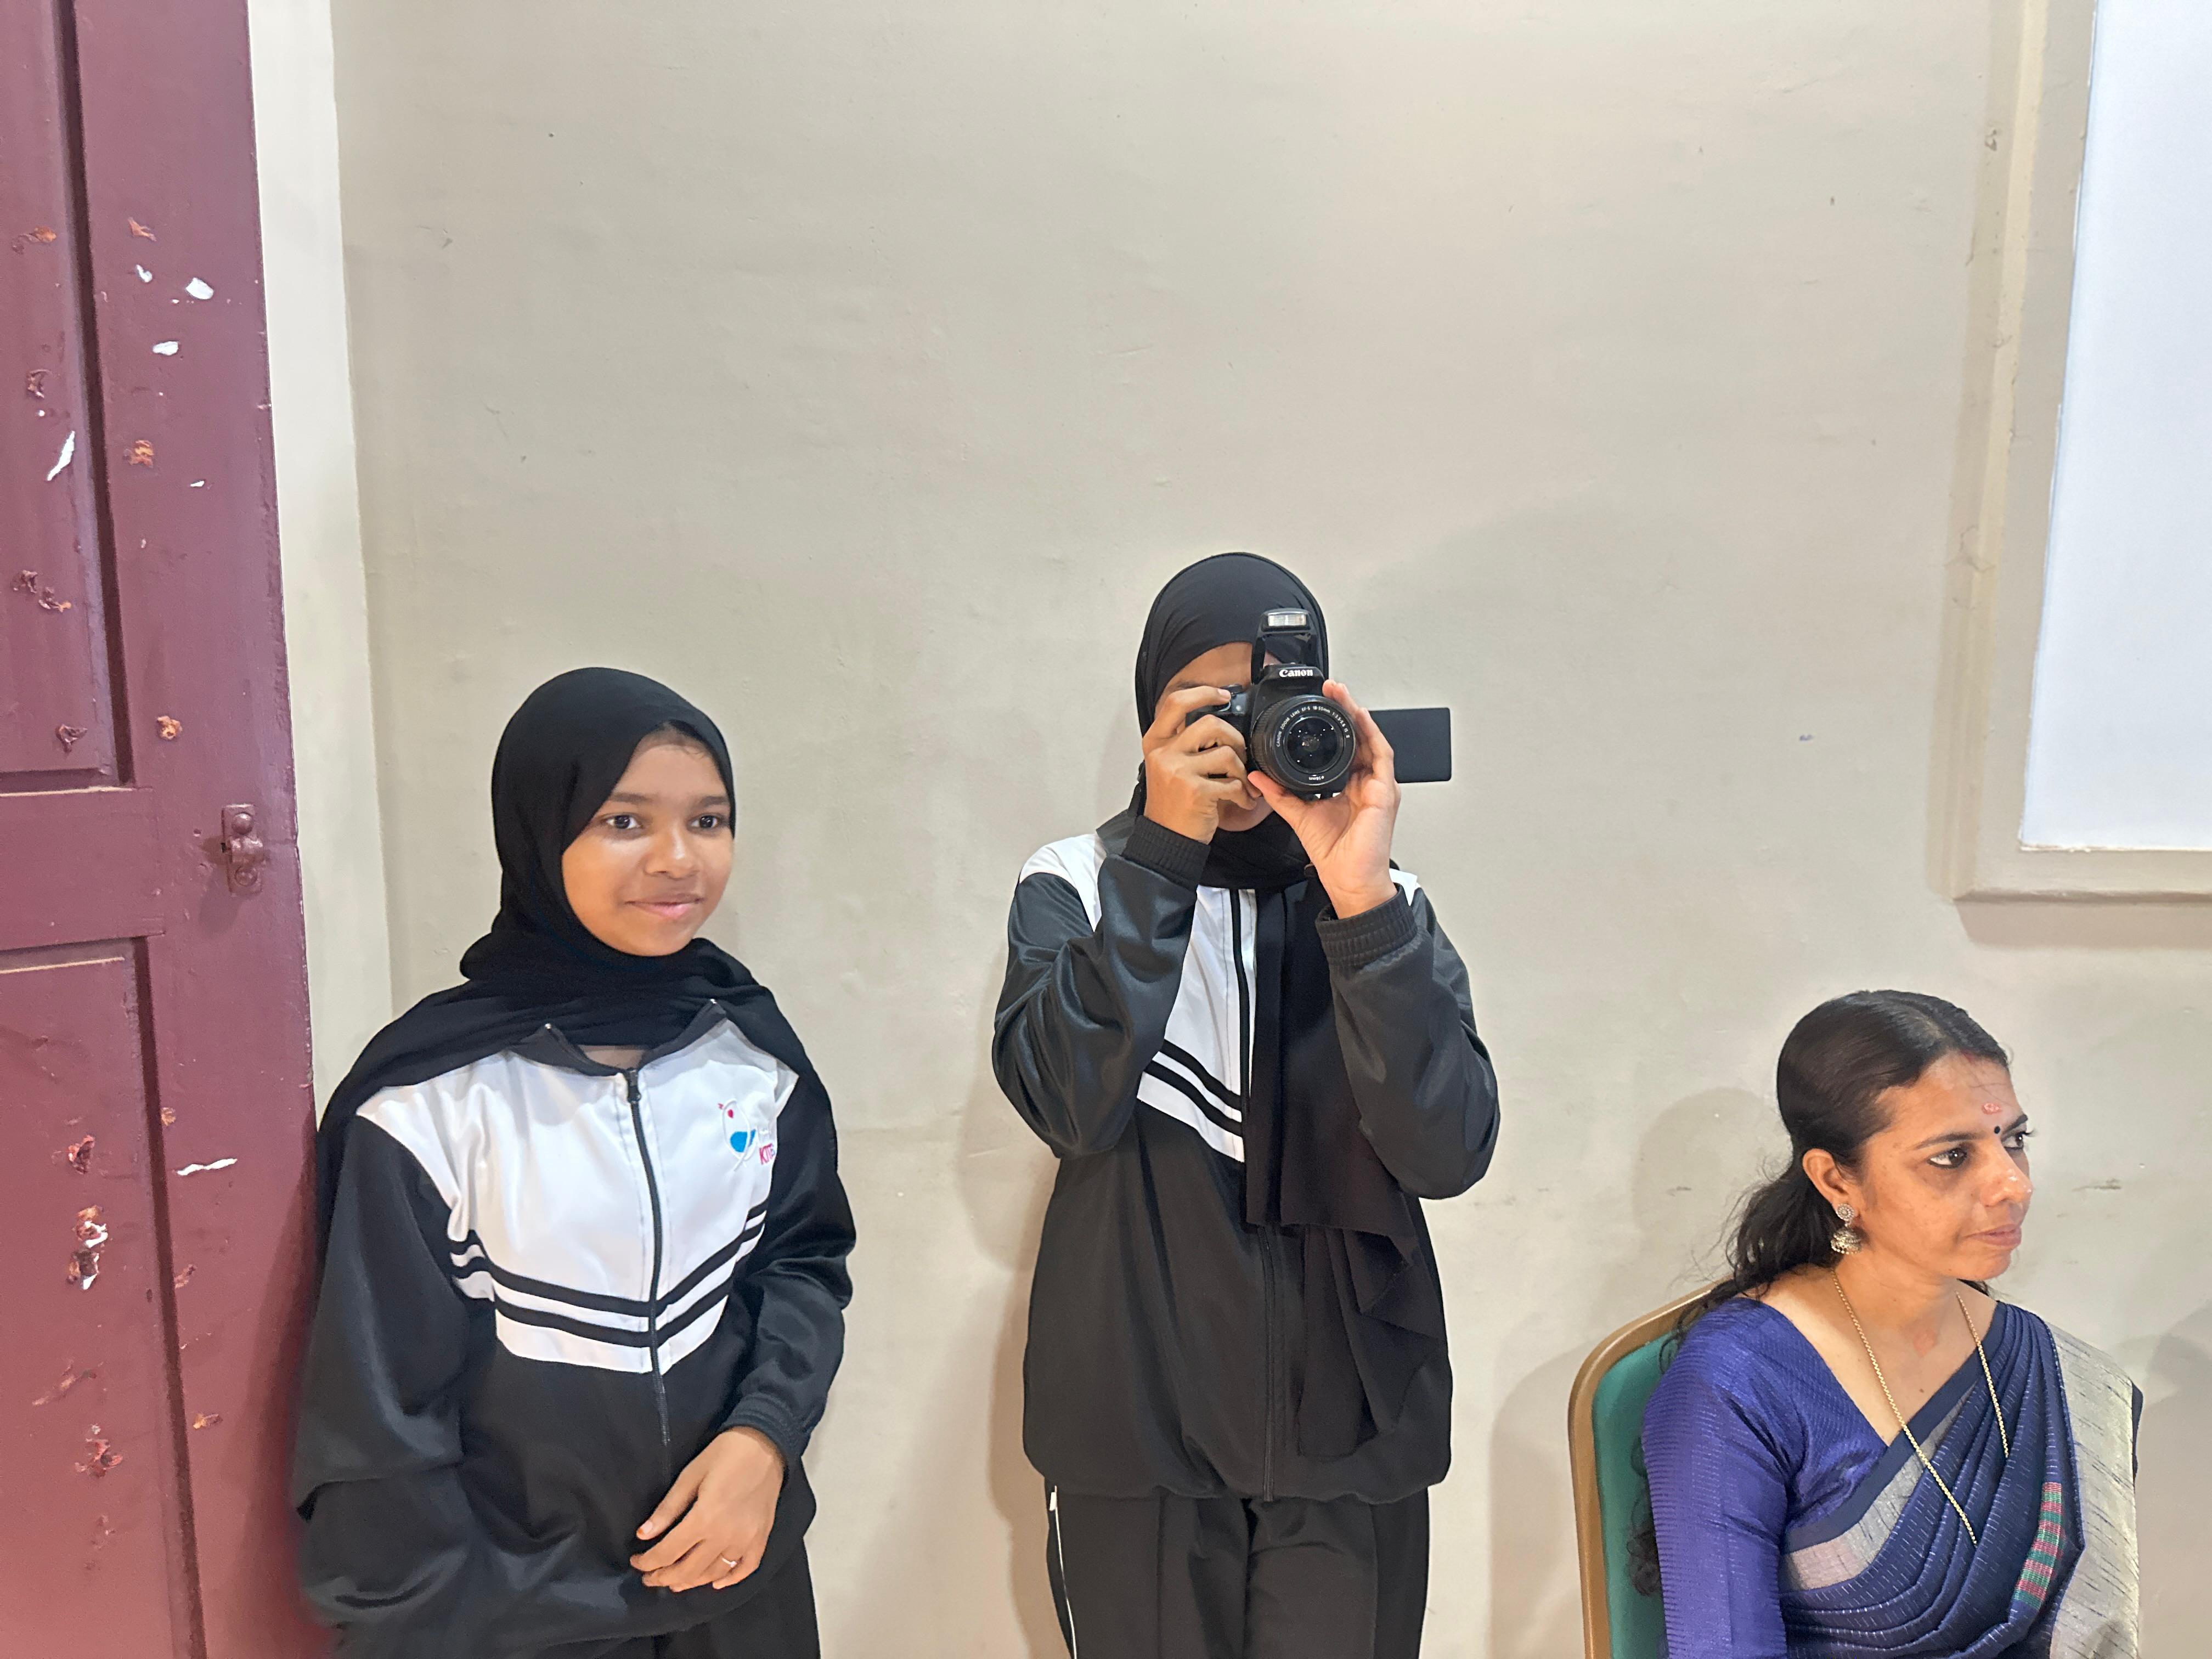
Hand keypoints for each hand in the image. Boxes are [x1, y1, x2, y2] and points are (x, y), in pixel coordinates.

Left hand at [630, 1427, 784, 1592]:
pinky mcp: (762, 1538)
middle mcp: (726, 1535)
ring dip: (691, 1582)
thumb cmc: (725, 1454)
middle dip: (663, 1577)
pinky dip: (730, 1580)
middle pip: (688, 1570)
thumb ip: (667, 1509)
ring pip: (714, 1574)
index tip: (636, 1561)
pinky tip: (715, 1583)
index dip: (648, 1562)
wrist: (766, 1443)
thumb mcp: (690, 1475)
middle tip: (649, 1577)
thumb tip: (643, 1535)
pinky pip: (746, 1568)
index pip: (668, 1552)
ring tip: (674, 1582)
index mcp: (705, 1517)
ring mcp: (747, 1540)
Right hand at [1141, 684, 1260, 842]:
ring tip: (1241, 783)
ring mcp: (1178, 771)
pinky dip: (1244, 794)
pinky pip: (1233, 783)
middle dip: (1234, 738)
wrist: (1166, 839)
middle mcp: (1164, 753)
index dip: (1203, 693)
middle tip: (1240, 754)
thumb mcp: (1167, 767)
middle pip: (1210, 724)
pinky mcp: (1195, 791)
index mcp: (1155, 743)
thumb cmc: (1172, 805)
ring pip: (1226, 753)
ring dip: (1241, 770)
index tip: (1223, 696)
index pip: (1176, 703)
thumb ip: (1184, 743)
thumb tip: (1218, 724)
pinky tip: (1242, 801)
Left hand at [1249, 681, 1399, 916]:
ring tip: (1343, 694)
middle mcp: (1366, 783)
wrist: (1348, 880)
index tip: (1318, 704)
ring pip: (1372, 740)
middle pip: (1359, 738)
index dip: (1333, 724)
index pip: (1343, 747)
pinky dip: (1372, 735)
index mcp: (1348, 786)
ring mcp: (1378, 787)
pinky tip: (1360, 718)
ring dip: (1358, 715)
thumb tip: (1258, 775)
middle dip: (1346, 710)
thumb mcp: (1299, 815)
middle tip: (1332, 688)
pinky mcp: (1385, 794)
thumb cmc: (1334, 854)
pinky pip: (1382, 757)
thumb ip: (1279, 793)